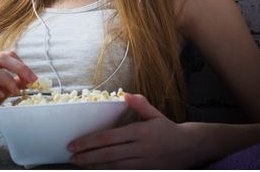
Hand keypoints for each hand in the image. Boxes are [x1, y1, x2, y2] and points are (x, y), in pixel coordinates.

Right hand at [0, 50, 36, 127]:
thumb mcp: (2, 91)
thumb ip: (13, 83)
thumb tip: (29, 79)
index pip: (6, 54)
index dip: (22, 64)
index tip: (33, 77)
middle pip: (0, 58)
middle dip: (19, 69)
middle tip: (30, 81)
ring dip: (7, 80)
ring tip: (14, 92)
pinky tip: (0, 96)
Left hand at [67, 93, 196, 168]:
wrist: (188, 148)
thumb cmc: (167, 129)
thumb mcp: (155, 114)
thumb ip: (140, 104)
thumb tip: (125, 94)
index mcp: (140, 132)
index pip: (109, 138)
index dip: (89, 141)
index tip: (74, 143)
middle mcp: (140, 149)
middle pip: (108, 154)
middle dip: (87, 156)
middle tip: (71, 156)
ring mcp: (142, 163)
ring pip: (113, 166)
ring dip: (94, 165)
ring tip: (79, 163)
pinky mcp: (144, 171)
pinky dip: (107, 171)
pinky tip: (96, 169)